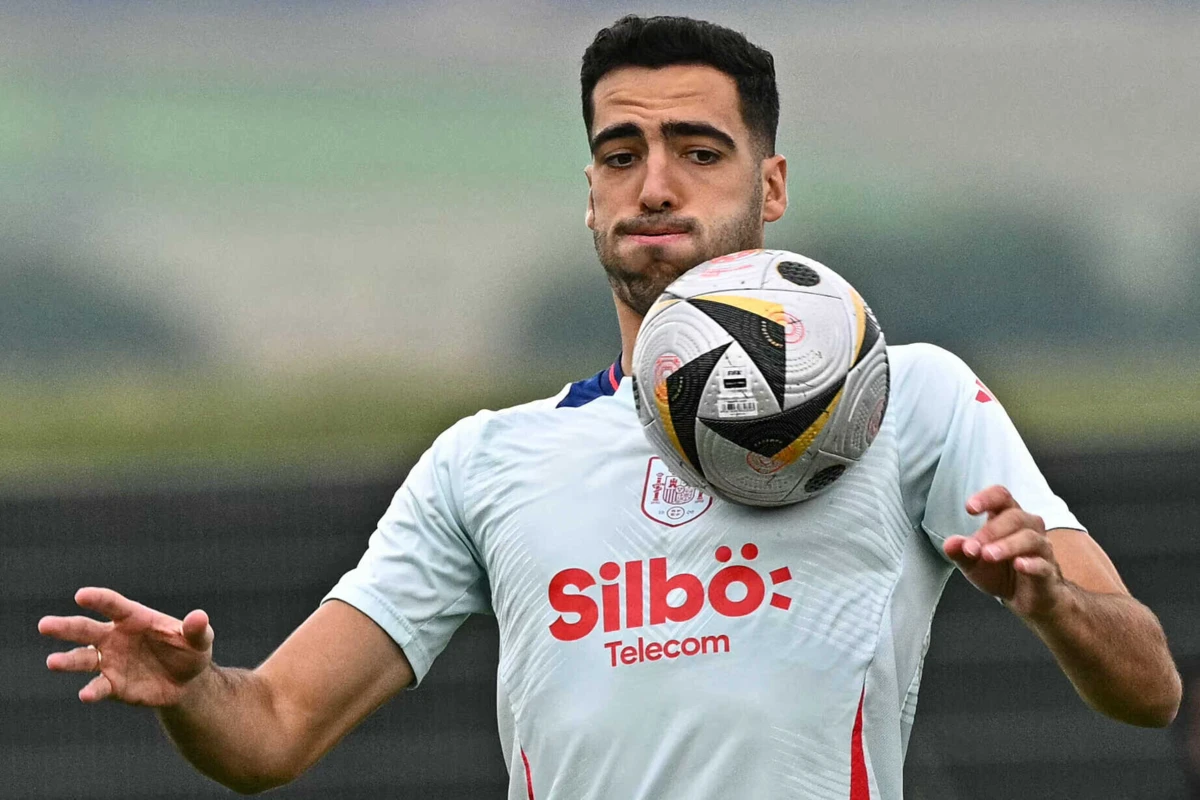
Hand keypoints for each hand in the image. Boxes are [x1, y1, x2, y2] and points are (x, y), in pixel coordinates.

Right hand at [38, 587, 213, 705]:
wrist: (187, 682)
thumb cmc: (190, 651)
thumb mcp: (200, 640)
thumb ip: (196, 629)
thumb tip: (199, 617)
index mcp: (134, 618)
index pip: (112, 605)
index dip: (98, 599)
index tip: (81, 595)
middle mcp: (115, 637)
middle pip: (86, 629)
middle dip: (65, 627)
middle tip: (44, 624)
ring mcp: (110, 661)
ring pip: (82, 659)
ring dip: (67, 660)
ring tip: (52, 662)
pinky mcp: (112, 685)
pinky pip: (98, 687)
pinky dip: (92, 690)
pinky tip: (85, 695)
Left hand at [943, 485, 1066, 618]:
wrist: (1025, 598)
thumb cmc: (999, 571)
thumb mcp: (972, 563)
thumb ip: (961, 552)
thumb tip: (949, 544)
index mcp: (1007, 518)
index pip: (1001, 496)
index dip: (987, 498)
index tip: (970, 508)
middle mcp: (1028, 527)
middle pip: (1014, 517)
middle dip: (990, 531)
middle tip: (971, 548)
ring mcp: (1041, 548)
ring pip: (1029, 538)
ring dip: (1006, 545)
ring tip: (987, 555)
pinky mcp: (1048, 571)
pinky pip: (1043, 563)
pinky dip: (1031, 563)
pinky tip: (1018, 565)